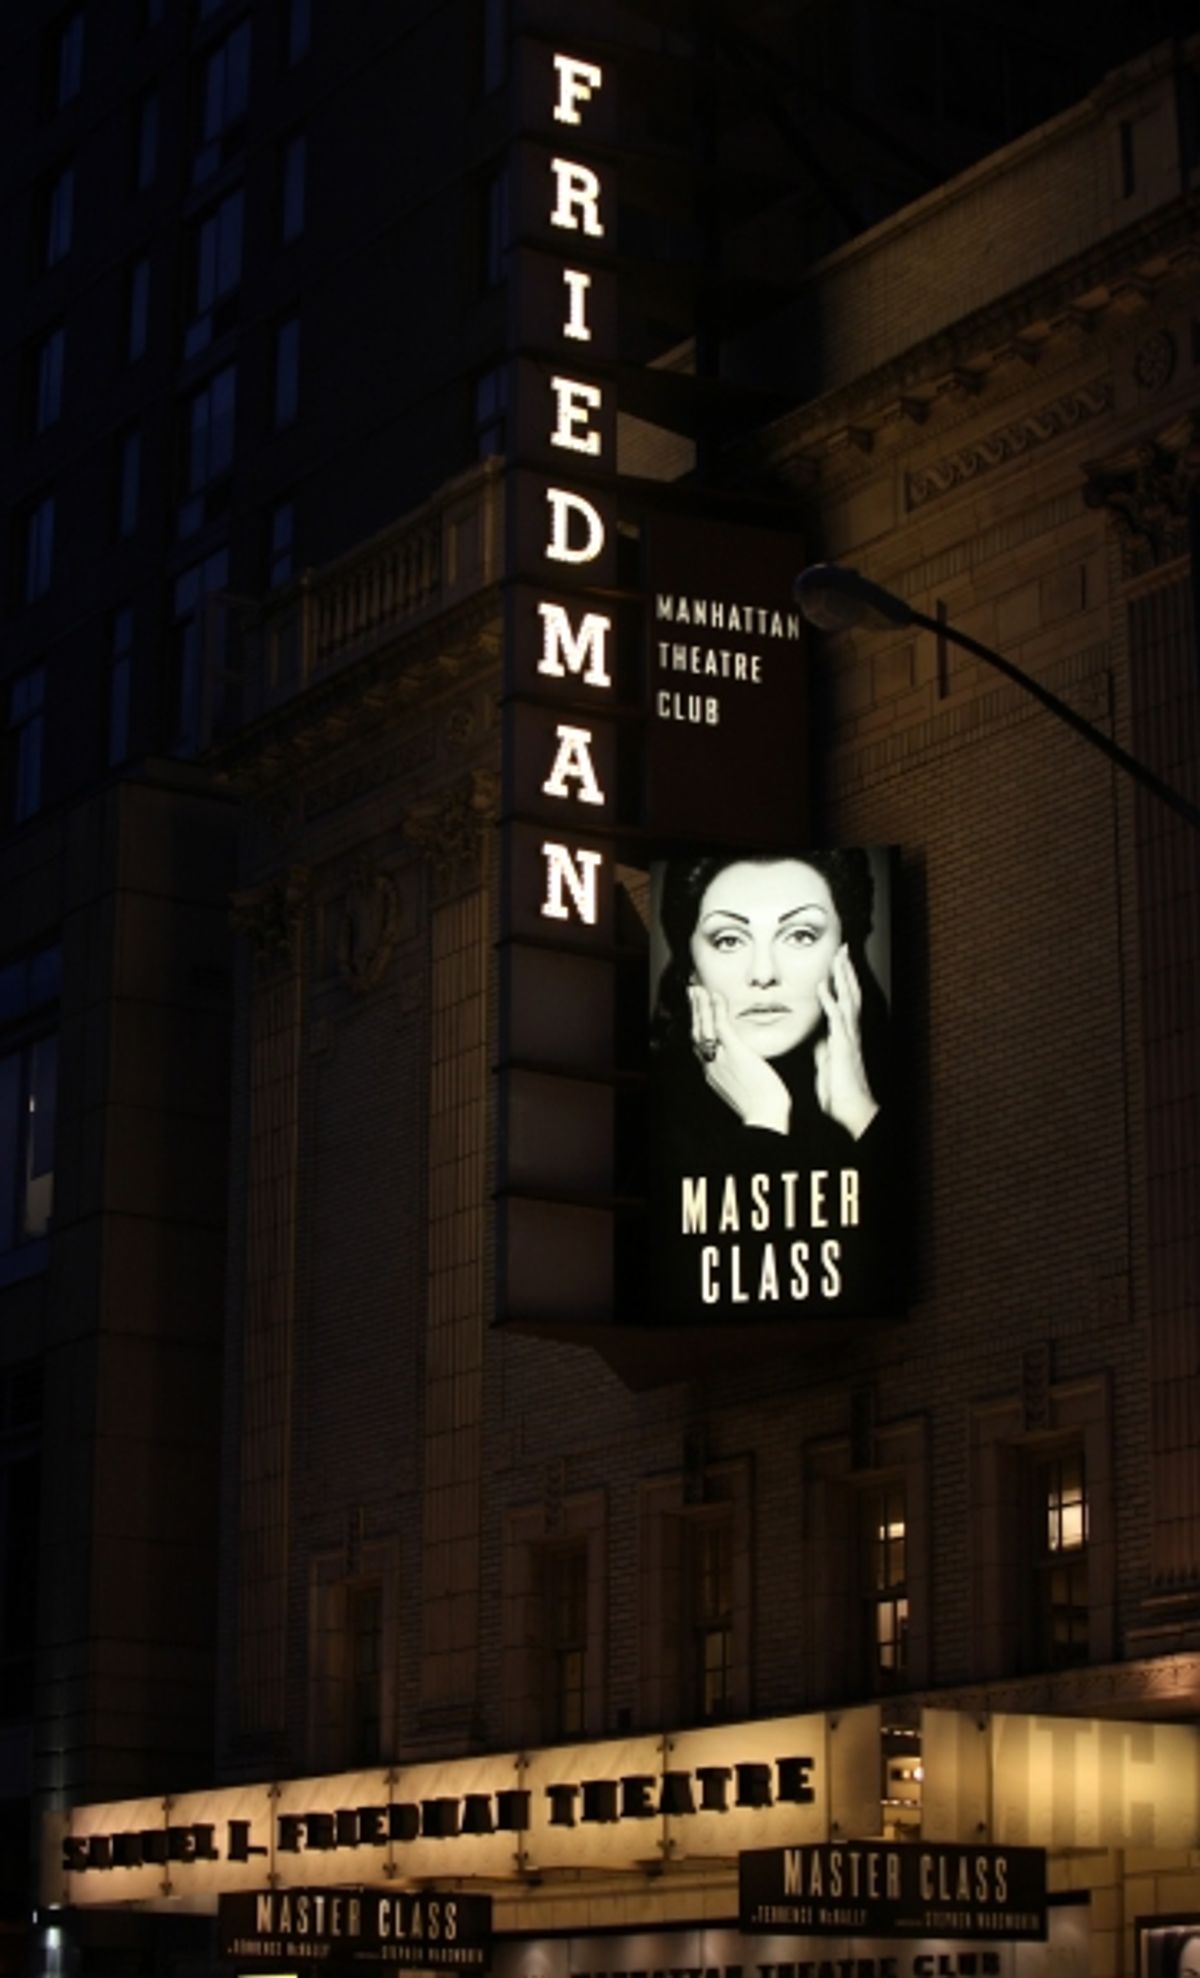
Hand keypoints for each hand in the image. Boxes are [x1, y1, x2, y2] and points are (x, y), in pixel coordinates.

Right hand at [689, 983, 790, 1133]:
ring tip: (698, 989)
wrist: (766, 1117)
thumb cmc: (764, 1108)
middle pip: (697, 1034)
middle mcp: (711, 1066)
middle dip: (694, 1012)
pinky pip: (721, 1026)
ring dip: (701, 1005)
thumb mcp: (747, 1090)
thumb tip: (752, 1068)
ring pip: (704, 1027)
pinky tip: (716, 995)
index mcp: (713, 1075)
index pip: (702, 1047)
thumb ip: (743, 1076)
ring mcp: (721, 1059)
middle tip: (692, 993)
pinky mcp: (734, 1053)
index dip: (699, 1028)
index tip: (699, 1015)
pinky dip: (717, 1009)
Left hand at [814, 944, 878, 1140]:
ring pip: (848, 1000)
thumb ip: (825, 1046)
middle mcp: (850, 1031)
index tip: (838, 960)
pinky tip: (821, 986)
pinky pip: (836, 1020)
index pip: (845, 999)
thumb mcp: (828, 1062)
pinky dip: (829, 1001)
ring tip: (838, 956)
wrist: (849, 1110)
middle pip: (851, 993)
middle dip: (847, 970)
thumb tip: (818, 1036)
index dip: (842, 980)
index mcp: (844, 1034)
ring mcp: (848, 1037)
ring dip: (843, 977)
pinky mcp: (842, 1047)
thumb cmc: (839, 1090)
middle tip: (842, 947)